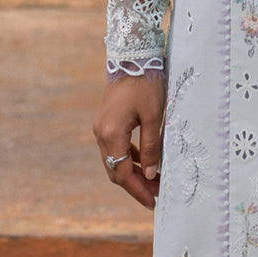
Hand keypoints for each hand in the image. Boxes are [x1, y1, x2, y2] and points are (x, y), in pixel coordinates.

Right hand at [93, 73, 165, 209]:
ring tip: (154, 180)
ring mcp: (101, 126)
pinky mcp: (106, 120)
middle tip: (156, 194)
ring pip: (115, 159)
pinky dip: (129, 156)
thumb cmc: (145, 83)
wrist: (132, 55)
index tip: (153, 202)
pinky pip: (115, 146)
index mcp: (111, 134)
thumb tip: (152, 174)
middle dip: (136, 184)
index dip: (138, 190)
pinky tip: (144, 160)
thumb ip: (152, 146)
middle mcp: (101, 133)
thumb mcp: (153, 116)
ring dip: (133, 171)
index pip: (123, 173)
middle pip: (116, 170)